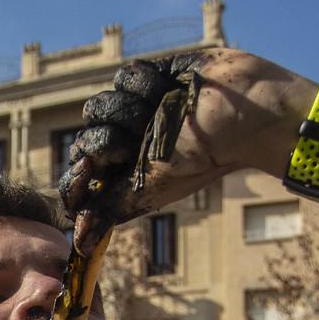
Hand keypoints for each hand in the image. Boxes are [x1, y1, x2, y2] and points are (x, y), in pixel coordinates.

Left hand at [58, 49, 309, 227]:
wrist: (240, 118)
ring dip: (133, 111)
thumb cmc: (200, 160)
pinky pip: (126, 76)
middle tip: (139, 142)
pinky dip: (150, 85)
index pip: (80, 173)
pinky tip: (174, 91)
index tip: (88, 169)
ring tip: (166, 114)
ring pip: (100, 104)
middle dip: (110, 141)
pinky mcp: (151, 77)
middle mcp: (128, 140)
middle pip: (86, 137)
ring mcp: (138, 107)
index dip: (78, 173)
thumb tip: (80, 243)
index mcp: (126, 171)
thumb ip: (109, 210)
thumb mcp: (148, 190)